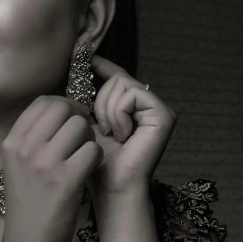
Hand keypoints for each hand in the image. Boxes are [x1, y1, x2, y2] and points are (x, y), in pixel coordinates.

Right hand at [1, 96, 102, 241]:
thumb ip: (33, 139)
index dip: (64, 105)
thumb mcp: (17, 166)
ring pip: (80, 126)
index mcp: (12, 142)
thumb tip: (60, 110)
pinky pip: (92, 150)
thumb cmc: (28, 206)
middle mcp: (25, 149)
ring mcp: (45, 164)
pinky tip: (88, 171)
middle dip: (79, 118)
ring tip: (84, 156)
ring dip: (89, 138)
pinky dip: (96, 158)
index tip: (71, 122)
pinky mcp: (66, 180)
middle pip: (63, 108)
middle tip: (82, 138)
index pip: (42, 102)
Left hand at [86, 55, 176, 196]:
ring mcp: (159, 109)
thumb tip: (79, 68)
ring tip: (112, 134)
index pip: (118, 76)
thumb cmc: (98, 162)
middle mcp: (149, 105)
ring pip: (122, 84)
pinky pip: (132, 95)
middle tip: (102, 128)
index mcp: (134, 107)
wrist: (112, 187)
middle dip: (100, 101)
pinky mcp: (163, 115)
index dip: (103, 65)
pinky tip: (122, 135)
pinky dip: (119, 114)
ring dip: (107, 110)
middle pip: (118, 78)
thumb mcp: (88, 124)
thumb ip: (89, 99)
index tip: (85, 54)